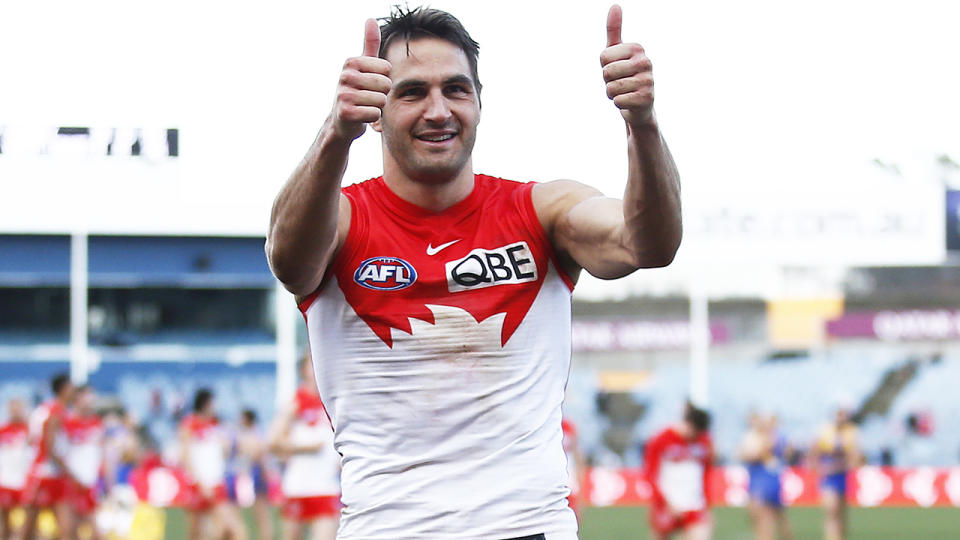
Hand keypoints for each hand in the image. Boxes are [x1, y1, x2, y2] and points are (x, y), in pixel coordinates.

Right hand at [331, 18, 392, 140]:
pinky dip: (372, 117)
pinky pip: (375, 114)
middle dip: (382, 94)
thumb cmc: (357, 90)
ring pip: (381, 100)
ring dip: (377, 106)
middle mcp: (345, 76)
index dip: (384, 78)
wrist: (342, 119)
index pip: (387, 68)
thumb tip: (371, 19)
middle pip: (385, 84)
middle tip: (368, 97)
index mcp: (351, 62)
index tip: (370, 83)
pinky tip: (361, 116)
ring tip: (364, 106)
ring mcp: (343, 94)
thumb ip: (370, 44)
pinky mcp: (345, 113)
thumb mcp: (363, 66)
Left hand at [600, 5, 653, 126]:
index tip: (617, 69)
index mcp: (637, 48)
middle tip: (620, 82)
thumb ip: (614, 30)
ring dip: (612, 94)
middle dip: (608, 82)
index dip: (604, 67)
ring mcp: (648, 80)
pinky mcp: (646, 98)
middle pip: (607, 72)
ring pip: (611, 88)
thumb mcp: (617, 52)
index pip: (603, 57)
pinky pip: (618, 100)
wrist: (640, 105)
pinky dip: (618, 104)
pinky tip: (628, 102)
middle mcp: (646, 62)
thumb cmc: (625, 76)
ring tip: (624, 92)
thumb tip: (615, 5)